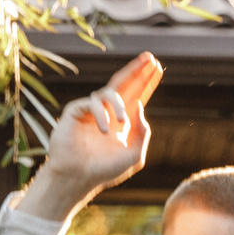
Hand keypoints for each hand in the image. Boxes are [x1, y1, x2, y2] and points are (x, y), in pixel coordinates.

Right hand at [16, 54, 162, 220]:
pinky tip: (104, 130)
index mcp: (122, 123)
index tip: (157, 67)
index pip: (137, 96)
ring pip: (110, 92)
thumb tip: (140, 106)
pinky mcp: (76, 110)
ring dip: (119, 105)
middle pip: (125, 84)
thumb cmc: (104, 171)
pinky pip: (93, 103)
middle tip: (150, 57)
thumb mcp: (134, 156)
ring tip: (122, 122)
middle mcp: (108, 113)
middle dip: (138, 71)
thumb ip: (143, 133)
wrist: (78, 177)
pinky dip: (102, 115)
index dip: (147, 82)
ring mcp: (91, 110)